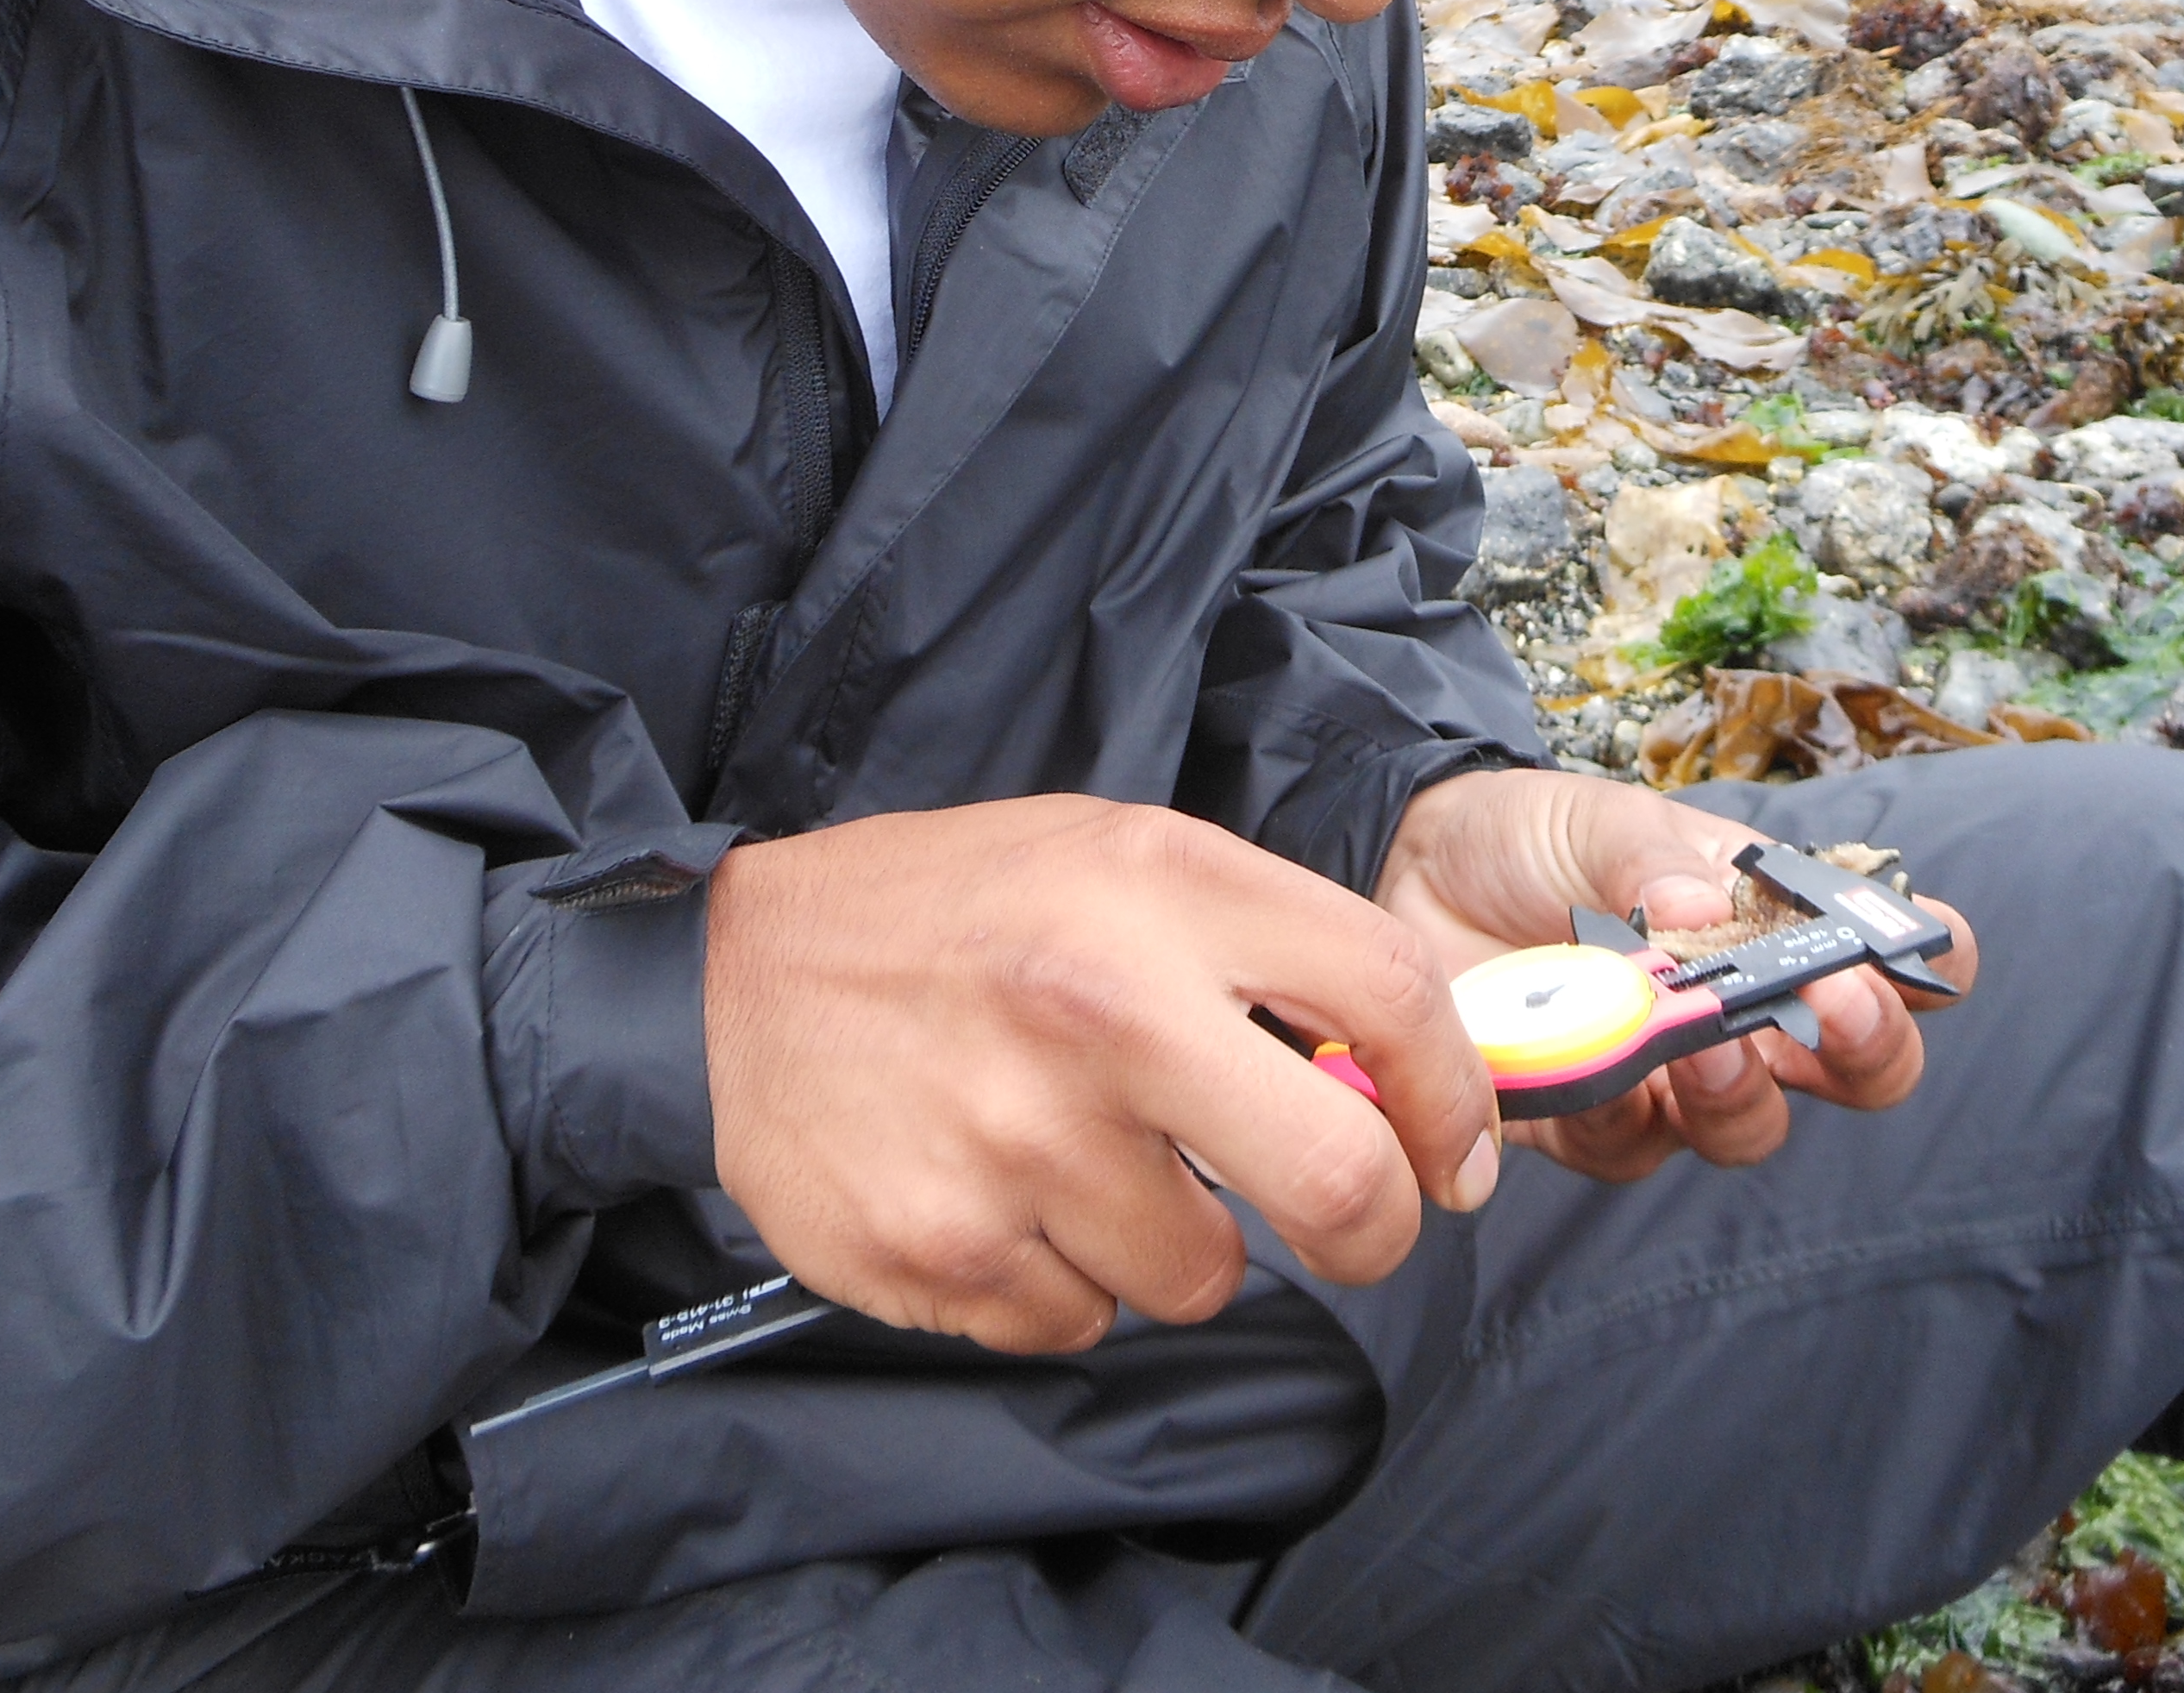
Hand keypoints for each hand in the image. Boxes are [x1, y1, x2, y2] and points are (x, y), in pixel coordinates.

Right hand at [706, 797, 1498, 1353]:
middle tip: (1346, 1224)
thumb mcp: (1119, 861)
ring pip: (1200, 1278)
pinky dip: (1059, 1281)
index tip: (1452, 1153)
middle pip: (1339, 1186)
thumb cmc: (958, 915)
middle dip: (1371, 1229)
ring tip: (1081, 1158)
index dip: (1453, 1098)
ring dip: (1170, 1243)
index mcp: (1158, 890)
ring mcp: (1016, 1144)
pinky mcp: (943, 1252)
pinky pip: (1077, 1323)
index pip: (1387, 998)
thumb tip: (1403, 1087)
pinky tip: (997, 1194)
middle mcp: (1098, 1012)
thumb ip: (1262, 950)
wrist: (730, 972)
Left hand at [1372, 768, 1977, 1185]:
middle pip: (1859, 1070)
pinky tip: (1597, 1058)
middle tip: (1840, 1006)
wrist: (1414, 869)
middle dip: (1868, 1048)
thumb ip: (1655, 858)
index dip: (1932, 968)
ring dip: (1743, 1087)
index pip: (1894, 962)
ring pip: (1750, 1125)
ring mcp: (1675, 1080)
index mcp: (1774, 930)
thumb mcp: (1600, 818)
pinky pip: (1631, 1145)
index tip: (1924, 954)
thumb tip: (1705, 904)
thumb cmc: (1534, 838)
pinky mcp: (1591, 1122)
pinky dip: (1619, 1105)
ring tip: (1710, 1040)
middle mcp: (1748, 1017)